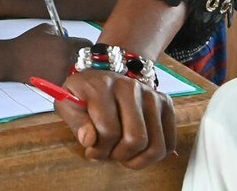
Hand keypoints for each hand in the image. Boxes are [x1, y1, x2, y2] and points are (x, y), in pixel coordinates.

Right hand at [6, 24, 89, 83]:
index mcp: (66, 45)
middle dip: (79, 57)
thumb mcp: (45, 28)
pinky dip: (62, 76)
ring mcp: (62, 74)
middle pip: (84, 60)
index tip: (84, 46)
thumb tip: (67, 36)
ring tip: (58, 64)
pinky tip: (51, 71)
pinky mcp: (56, 84)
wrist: (12, 60)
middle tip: (71, 56)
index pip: (86, 45)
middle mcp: (67, 61)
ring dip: (71, 68)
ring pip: (75, 71)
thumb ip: (60, 31)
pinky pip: (65, 79)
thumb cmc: (27, 42)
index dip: (85, 44)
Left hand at [56, 69, 176, 168]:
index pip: (108, 130)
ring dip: (137, 159)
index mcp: (102, 85)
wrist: (103, 77)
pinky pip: (168, 142)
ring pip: (155, 144)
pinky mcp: (165, 104)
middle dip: (119, 155)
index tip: (91, 151)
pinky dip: (153, 156)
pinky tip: (138, 152)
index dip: (98, 149)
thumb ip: (76, 123)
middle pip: (136, 139)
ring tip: (123, 155)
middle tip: (109, 153)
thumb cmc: (84, 96)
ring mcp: (152, 94)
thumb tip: (90, 140)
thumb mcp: (68, 105)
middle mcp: (130, 86)